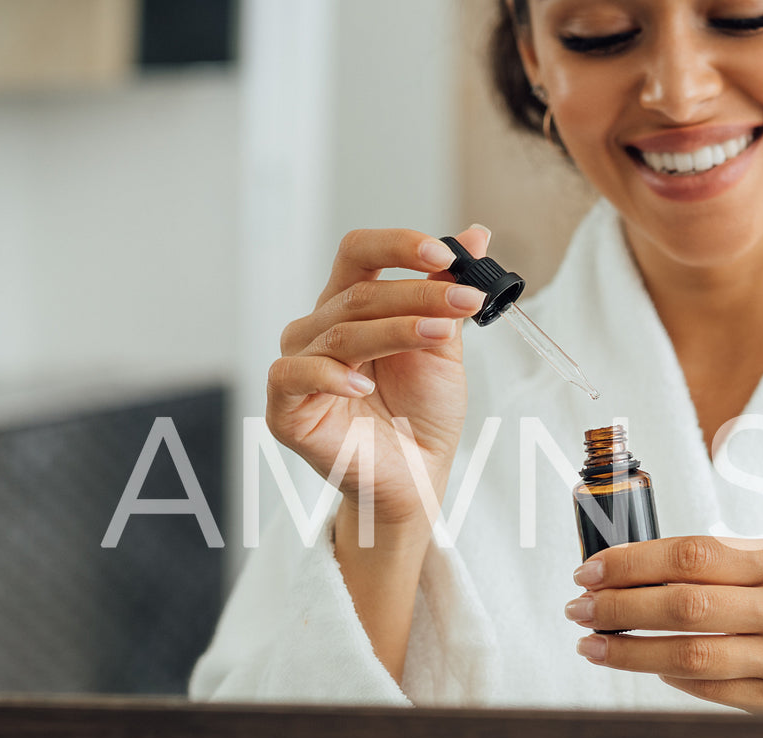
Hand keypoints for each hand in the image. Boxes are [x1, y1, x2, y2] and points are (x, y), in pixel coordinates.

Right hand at [268, 226, 490, 528]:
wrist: (417, 477)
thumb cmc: (423, 412)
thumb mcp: (444, 346)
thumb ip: (449, 293)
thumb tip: (476, 236)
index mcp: (351, 306)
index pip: (360, 253)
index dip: (399, 246)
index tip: (446, 256)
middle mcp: (319, 329)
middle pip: (359, 293)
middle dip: (419, 294)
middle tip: (466, 302)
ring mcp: (298, 365)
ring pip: (341, 332)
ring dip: (396, 328)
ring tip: (439, 335)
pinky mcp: (285, 407)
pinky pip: (294, 375)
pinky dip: (330, 375)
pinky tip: (365, 384)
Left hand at [565, 537, 762, 713]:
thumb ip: (727, 564)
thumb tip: (637, 568)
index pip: (692, 555)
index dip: (632, 562)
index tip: (590, 570)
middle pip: (683, 605)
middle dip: (618, 607)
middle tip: (579, 608)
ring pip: (688, 656)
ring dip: (628, 651)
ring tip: (592, 645)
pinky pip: (708, 691)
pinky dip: (667, 677)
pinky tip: (645, 666)